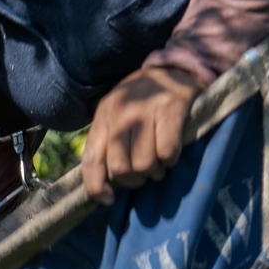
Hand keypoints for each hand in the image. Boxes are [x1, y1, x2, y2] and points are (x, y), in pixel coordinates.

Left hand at [81, 65, 203, 203]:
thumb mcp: (118, 113)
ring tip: (159, 164)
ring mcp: (145, 111)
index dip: (96, 186)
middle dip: (134, 180)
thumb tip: (105, 183)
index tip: (108, 200)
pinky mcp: (171, 111)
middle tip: (144, 174)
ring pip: (144, 164)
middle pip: (120, 167)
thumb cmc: (145, 99)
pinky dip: (171, 160)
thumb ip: (109, 140)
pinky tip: (172, 152)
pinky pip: (167, 152)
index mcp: (103, 115)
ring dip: (155, 172)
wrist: (177, 68)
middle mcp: (121, 112)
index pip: (91, 159)